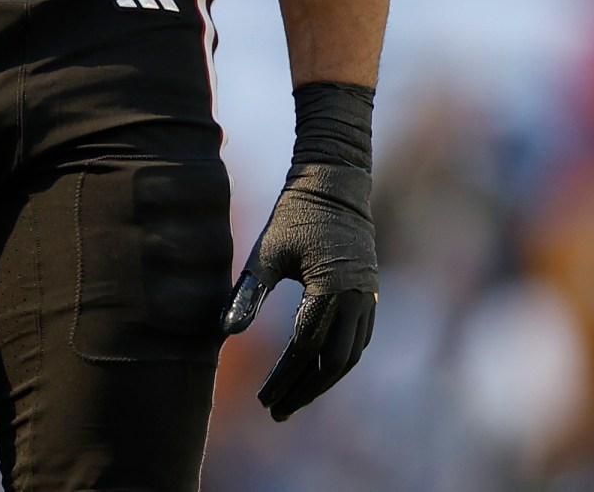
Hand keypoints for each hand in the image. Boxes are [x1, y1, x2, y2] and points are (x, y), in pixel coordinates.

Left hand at [221, 162, 377, 419]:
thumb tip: (224, 333)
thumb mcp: (266, 251)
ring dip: (323, 381)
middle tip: (276, 411)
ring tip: (293, 398)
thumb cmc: (294, 213)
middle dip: (305, 390)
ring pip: (350, 355)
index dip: (284, 378)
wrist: (335, 182)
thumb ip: (249, 292)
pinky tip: (316, 370)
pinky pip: (358, 339)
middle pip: (334, 362)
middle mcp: (355, 298)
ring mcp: (367, 296)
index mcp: (330, 289)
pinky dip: (338, 360)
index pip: (306, 348)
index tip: (263, 400)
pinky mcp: (368, 292)